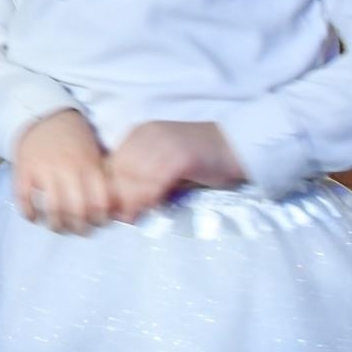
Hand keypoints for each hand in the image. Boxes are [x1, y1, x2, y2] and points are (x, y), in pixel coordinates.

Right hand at [13, 109, 110, 233]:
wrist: (44, 116)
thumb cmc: (74, 138)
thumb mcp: (94, 153)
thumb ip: (99, 177)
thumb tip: (110, 207)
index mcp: (88, 165)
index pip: (99, 202)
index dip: (100, 219)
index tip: (98, 223)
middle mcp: (67, 169)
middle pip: (76, 210)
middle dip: (78, 227)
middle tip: (78, 231)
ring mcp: (43, 169)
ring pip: (51, 207)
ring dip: (55, 224)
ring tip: (57, 227)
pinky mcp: (23, 168)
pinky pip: (23, 197)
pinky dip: (28, 212)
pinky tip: (33, 218)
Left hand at [106, 120, 244, 222]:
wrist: (239, 146)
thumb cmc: (203, 159)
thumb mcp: (165, 161)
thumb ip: (144, 175)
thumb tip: (123, 203)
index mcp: (139, 134)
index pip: (112, 163)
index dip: (111, 187)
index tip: (114, 207)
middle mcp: (146, 135)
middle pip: (119, 170)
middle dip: (118, 196)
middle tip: (123, 217)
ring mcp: (163, 143)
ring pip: (134, 177)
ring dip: (131, 200)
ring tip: (133, 217)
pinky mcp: (180, 156)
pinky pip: (155, 182)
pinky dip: (149, 198)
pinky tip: (150, 209)